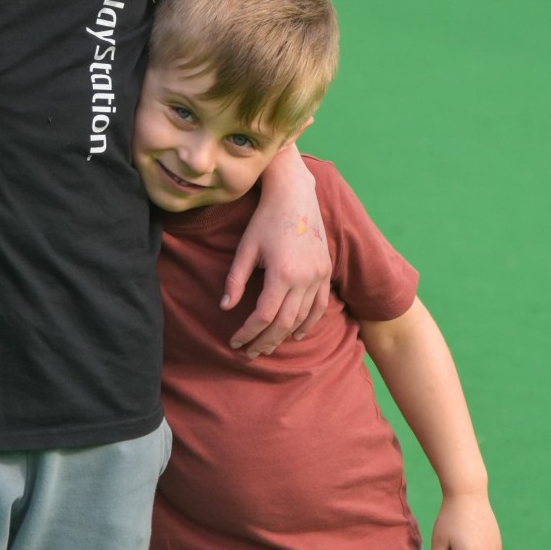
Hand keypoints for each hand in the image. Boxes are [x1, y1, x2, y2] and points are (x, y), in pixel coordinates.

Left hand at [222, 149, 331, 355]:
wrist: (294, 195)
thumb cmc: (265, 220)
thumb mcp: (245, 249)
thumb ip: (235, 280)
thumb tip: (224, 307)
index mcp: (282, 273)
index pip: (264, 315)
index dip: (248, 332)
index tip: (234, 341)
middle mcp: (305, 278)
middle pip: (284, 323)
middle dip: (265, 341)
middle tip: (249, 353)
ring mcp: (319, 275)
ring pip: (302, 318)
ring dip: (284, 336)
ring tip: (267, 346)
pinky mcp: (326, 271)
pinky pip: (320, 306)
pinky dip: (309, 323)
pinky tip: (296, 334)